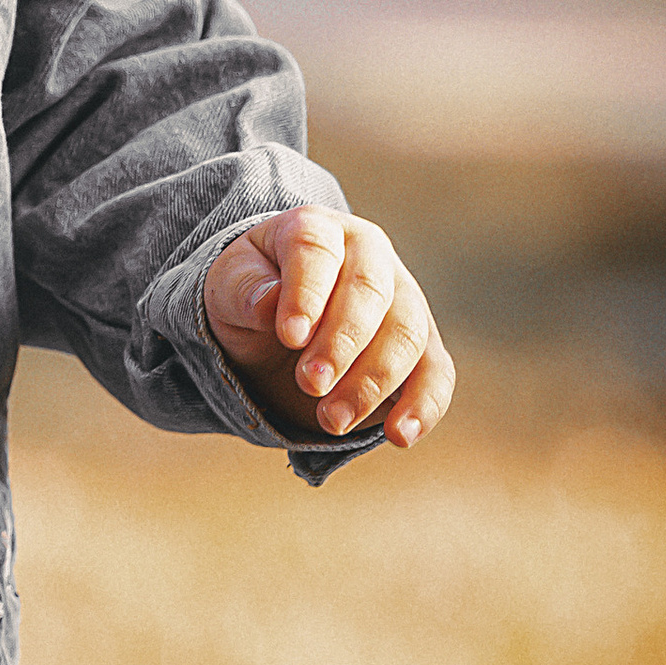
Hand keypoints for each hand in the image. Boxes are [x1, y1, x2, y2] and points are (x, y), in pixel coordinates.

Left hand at [203, 207, 453, 449]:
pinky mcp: (422, 345)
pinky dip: (424, 405)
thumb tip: (269, 304)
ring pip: (406, 335)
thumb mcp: (229, 285)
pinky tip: (400, 435)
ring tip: (331, 421)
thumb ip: (244, 289)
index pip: (317, 250)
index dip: (306, 294)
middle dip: (341, 344)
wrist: (279, 322)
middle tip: (310, 385)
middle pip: (370, 294)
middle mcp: (370, 256)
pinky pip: (436, 372)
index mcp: (318, 229)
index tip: (289, 337)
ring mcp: (403, 298)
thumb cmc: (252, 294)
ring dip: (371, 382)